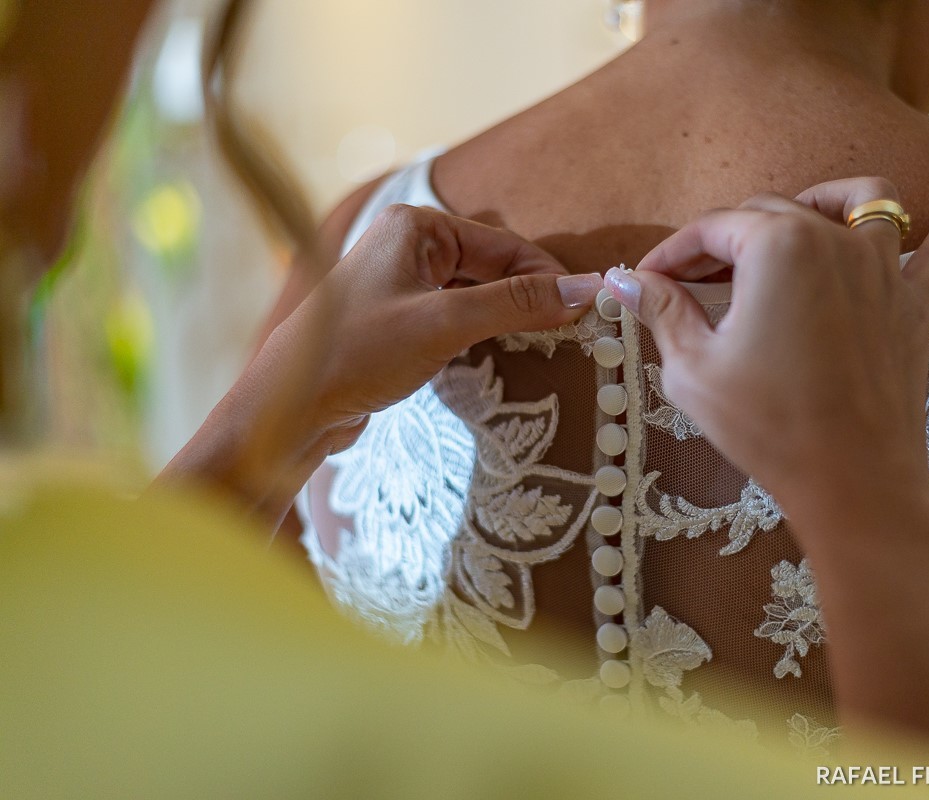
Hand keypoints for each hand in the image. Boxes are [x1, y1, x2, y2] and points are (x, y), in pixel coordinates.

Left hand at [262, 204, 601, 440]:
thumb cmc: (359, 353)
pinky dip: (482, 330)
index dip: (548, 276)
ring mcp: (400, 281)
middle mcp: (406, 244)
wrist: (291, 406)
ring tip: (546, 342)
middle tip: (573, 330)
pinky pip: (454, 314)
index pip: (503, 244)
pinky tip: (501, 352)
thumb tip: (586, 289)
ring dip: (507, 315)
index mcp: (415, 227)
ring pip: (474, 291)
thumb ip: (516, 304)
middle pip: (491, 265)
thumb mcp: (445, 324)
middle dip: (529, 296)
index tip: (590, 307)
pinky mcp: (396, 318)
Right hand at [604, 178, 928, 516]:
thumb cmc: (769, 425)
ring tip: (799, 216)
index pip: (713, 227)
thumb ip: (663, 312)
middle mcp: (836, 239)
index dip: (673, 252)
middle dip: (726, 238)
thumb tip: (626, 282)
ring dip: (824, 200)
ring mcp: (884, 269)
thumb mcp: (695, 368)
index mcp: (777, 246)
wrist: (852, 482)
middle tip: (693, 280)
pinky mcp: (915, 304)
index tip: (648, 279)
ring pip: (863, 202)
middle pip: (773, 211)